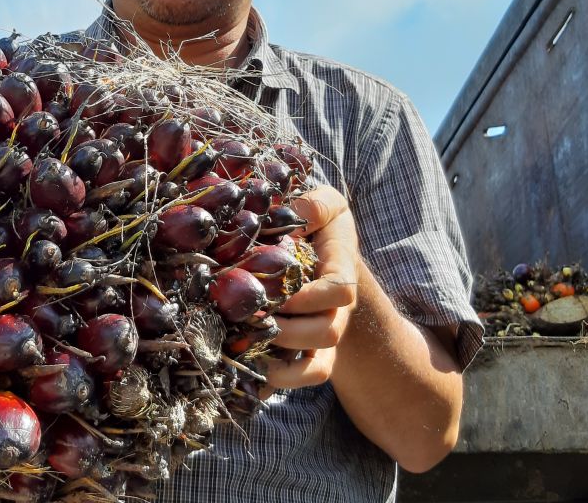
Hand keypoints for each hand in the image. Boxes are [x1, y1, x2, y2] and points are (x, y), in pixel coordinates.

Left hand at [265, 185, 360, 389]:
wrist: (321, 252)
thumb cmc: (319, 225)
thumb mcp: (325, 205)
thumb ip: (316, 204)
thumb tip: (294, 213)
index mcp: (341, 271)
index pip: (340, 291)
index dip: (311, 297)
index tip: (280, 289)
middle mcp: (336, 310)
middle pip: (328, 332)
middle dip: (288, 329)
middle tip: (252, 317)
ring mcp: (323, 334)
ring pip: (317, 362)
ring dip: (281, 357)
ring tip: (246, 342)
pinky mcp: (307, 351)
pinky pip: (305, 378)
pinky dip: (279, 382)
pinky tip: (250, 376)